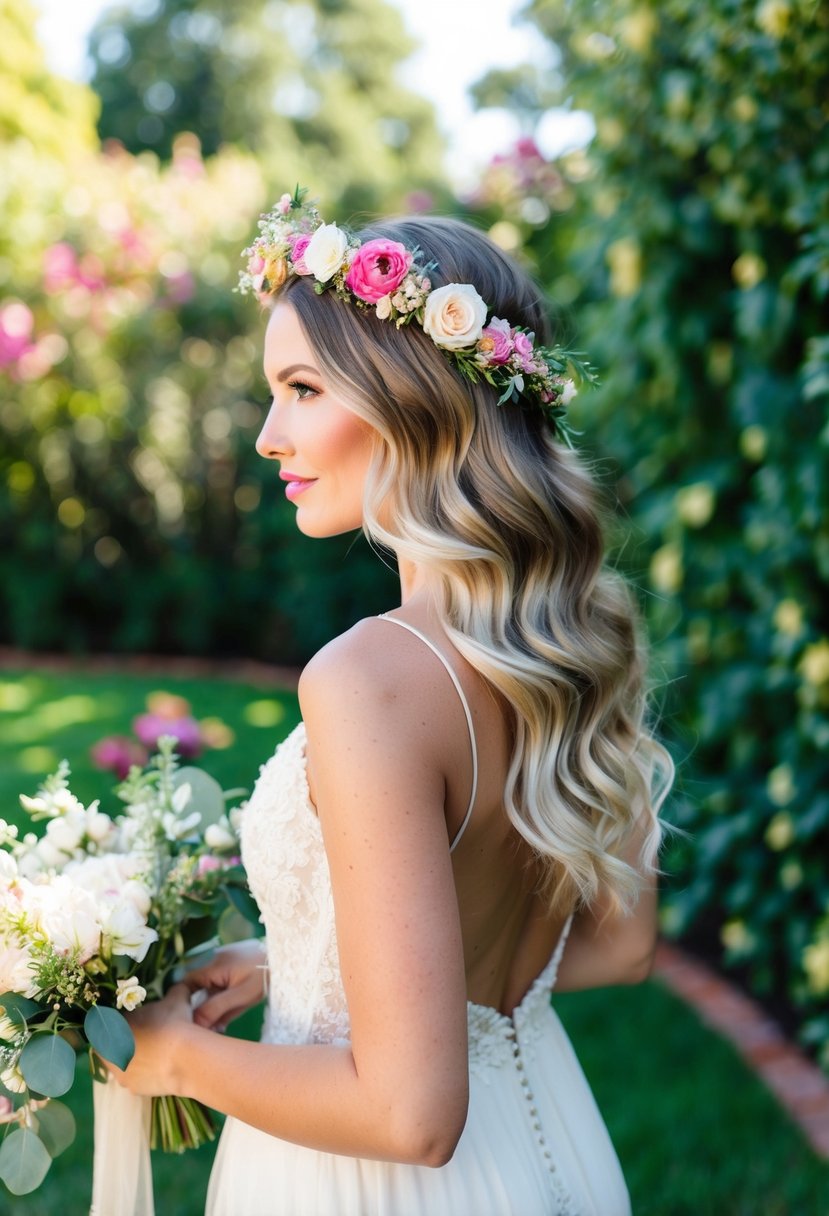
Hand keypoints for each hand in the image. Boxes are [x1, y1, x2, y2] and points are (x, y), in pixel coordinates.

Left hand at [108, 981, 193, 1096]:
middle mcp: (109, 1051)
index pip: (104, 1021)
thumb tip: (180, 984)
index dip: (116, 1019)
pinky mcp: (131, 1088)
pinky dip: (141, 1073)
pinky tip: (155, 1066)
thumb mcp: (175, 999)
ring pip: (119, 1063)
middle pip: (108, 1043)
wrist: (186, 1058)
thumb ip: (173, 990)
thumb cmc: (174, 1024)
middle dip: (120, 1039)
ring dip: (130, 1057)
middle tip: (140, 1033)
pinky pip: (132, 1078)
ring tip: (151, 1051)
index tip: (129, 1018)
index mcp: (112, 1025)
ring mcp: (119, 1072)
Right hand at [183, 938, 267, 1032]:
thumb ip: (217, 1008)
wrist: (286, 960)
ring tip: (217, 1022)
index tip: (189, 1021)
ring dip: (210, 1003)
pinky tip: (227, 1010)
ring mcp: (222, 961)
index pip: (187, 984)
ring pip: (207, 986)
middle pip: (196, 987)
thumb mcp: (242, 996)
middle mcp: (213, 960)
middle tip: (206, 1025)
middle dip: (198, 1007)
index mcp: (214, 966)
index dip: (185, 1003)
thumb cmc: (264, 977)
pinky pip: (217, 982)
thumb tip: (195, 1023)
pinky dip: (219, 996)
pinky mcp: (230, 964)